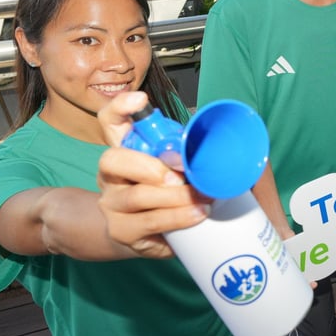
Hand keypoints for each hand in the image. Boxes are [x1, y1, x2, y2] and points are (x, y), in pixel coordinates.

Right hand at [97, 92, 210, 258]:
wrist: (149, 236)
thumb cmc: (171, 190)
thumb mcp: (178, 165)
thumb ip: (188, 151)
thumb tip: (225, 144)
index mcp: (124, 148)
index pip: (111, 120)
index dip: (120, 107)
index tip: (141, 100)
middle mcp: (110, 173)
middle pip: (112, 159)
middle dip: (150, 167)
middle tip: (179, 175)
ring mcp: (111, 202)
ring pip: (137, 195)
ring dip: (177, 197)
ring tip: (203, 199)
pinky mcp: (121, 230)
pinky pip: (150, 222)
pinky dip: (179, 217)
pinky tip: (197, 214)